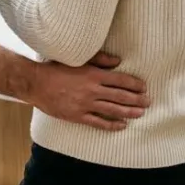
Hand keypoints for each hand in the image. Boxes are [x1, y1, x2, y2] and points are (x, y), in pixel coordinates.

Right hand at [26, 52, 148, 130]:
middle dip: (137, 99)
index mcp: (93, 74)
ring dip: (129, 112)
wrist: (35, 83)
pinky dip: (112, 125)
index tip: (144, 87)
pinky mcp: (77, 116)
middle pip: (120, 96)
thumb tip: (118, 61)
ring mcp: (85, 105)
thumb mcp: (78, 58)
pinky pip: (98, 123)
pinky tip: (122, 125)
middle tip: (148, 102)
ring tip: (141, 113)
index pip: (120, 80)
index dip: (134, 84)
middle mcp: (92, 90)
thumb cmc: (55, 67)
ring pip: (113, 110)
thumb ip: (99, 59)